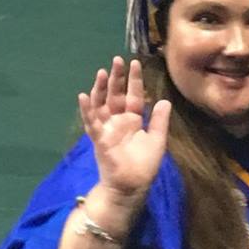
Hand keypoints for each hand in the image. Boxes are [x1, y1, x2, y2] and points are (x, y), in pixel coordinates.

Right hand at [79, 57, 170, 204]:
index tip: (135, 63)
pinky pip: (91, 121)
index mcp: (132, 119)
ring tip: (101, 72)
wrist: (131, 187)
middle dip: (116, 78)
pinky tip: (83, 96)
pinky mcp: (98, 138)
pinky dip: (86, 109)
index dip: (134, 80)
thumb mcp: (156, 141)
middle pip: (115, 94)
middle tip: (117, 60)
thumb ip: (158, 121)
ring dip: (100, 88)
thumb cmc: (144, 166)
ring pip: (101, 103)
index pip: (133, 94)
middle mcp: (117, 120)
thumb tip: (165, 101)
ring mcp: (106, 127)